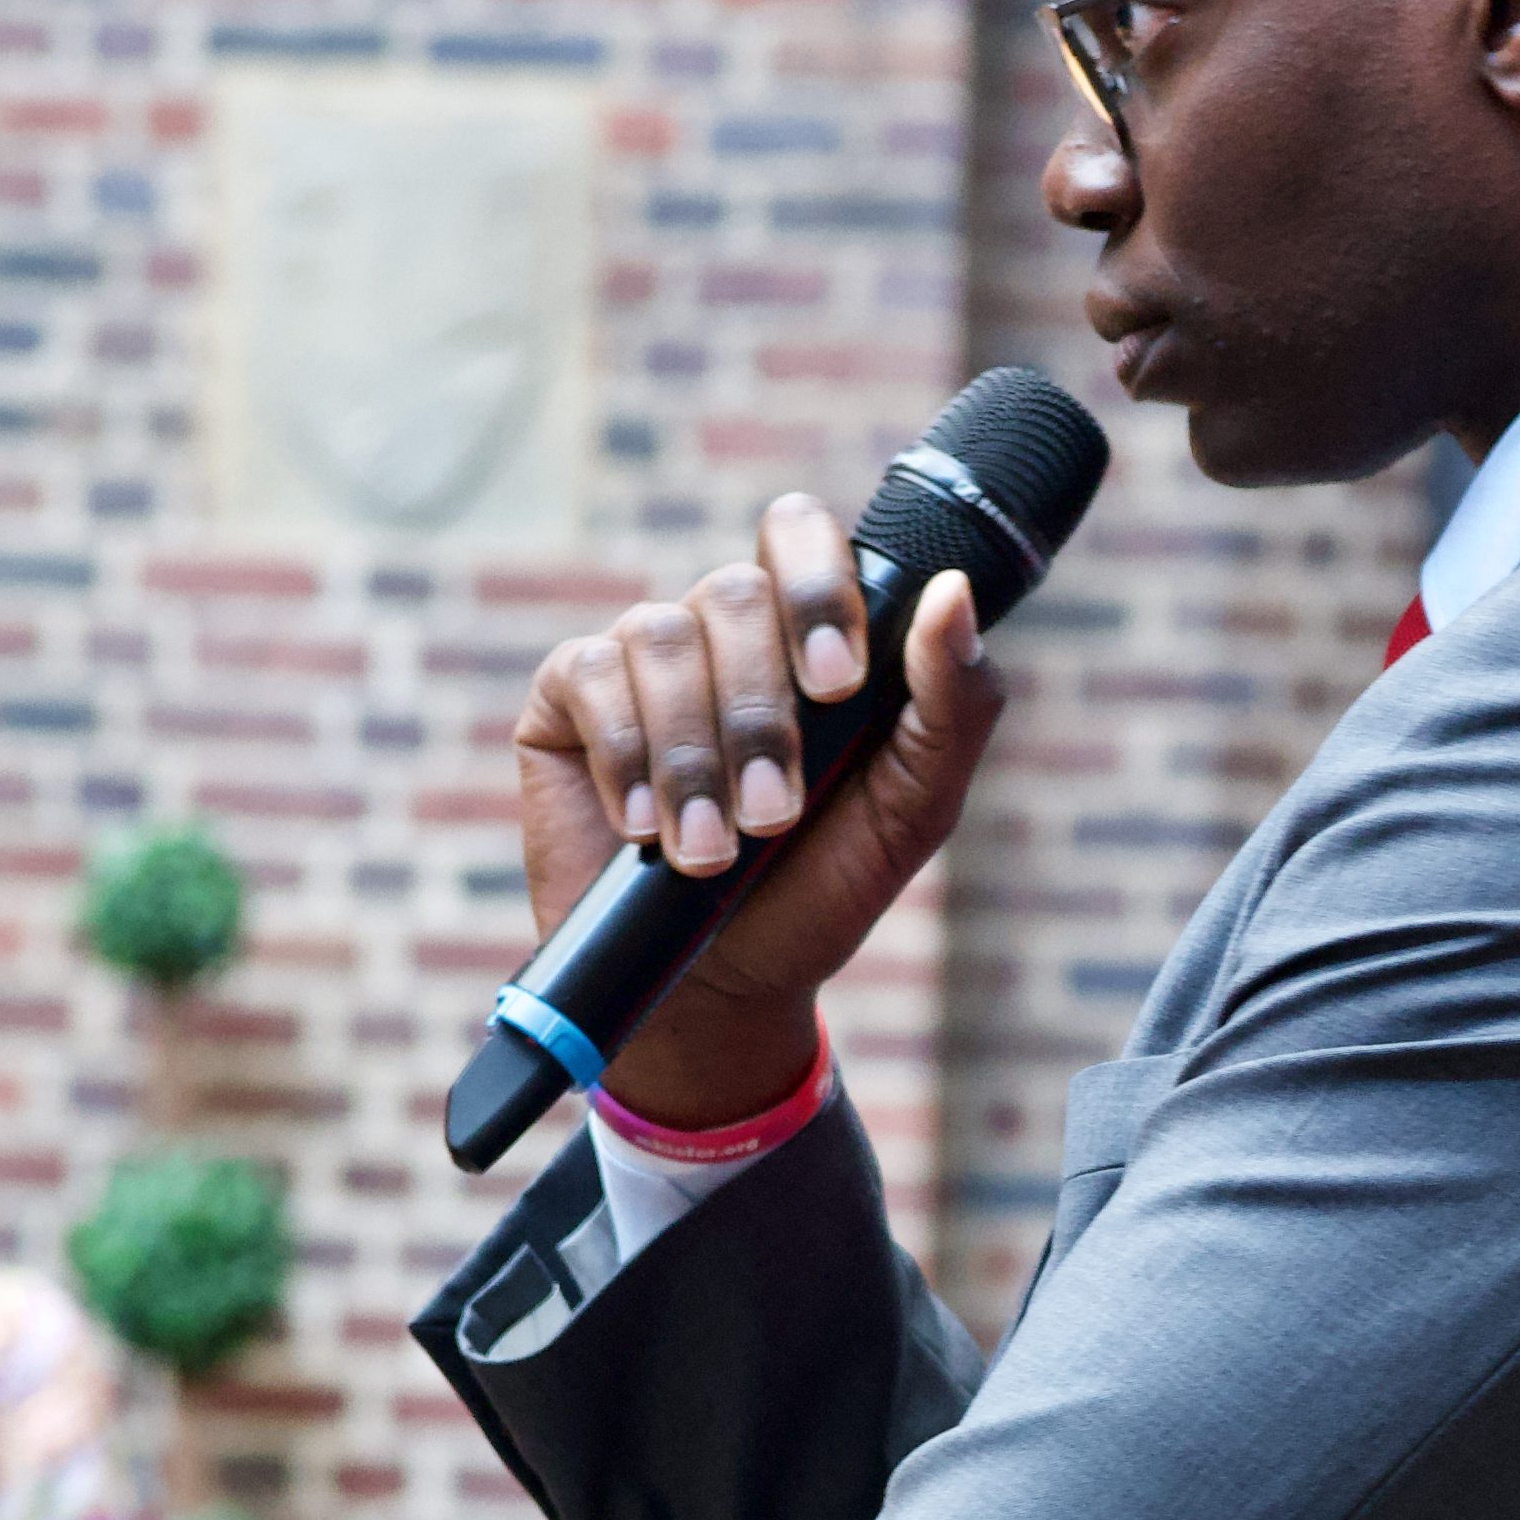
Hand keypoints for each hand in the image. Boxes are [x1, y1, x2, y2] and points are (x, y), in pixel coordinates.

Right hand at [512, 494, 1003, 1125]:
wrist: (724, 985)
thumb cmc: (822, 886)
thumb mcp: (915, 805)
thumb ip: (952, 700)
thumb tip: (951, 590)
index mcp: (807, 631)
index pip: (801, 534)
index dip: (817, 587)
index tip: (839, 686)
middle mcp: (722, 628)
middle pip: (736, 592)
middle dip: (760, 713)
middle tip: (775, 815)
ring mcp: (640, 658)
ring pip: (661, 635)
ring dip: (695, 753)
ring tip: (710, 852)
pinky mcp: (567, 699)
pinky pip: (589, 675)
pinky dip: (626, 756)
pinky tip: (642, 827)